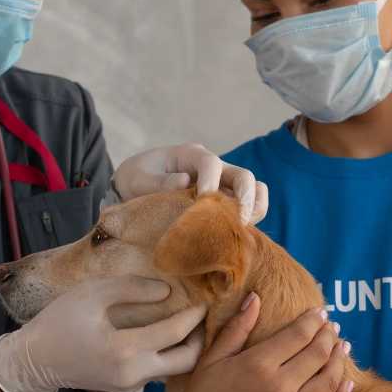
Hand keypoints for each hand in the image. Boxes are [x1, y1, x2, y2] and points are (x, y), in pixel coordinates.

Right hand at [0, 277, 206, 391]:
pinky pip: (154, 373)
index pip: (174, 332)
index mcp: (124, 350)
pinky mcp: (126, 391)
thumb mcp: (92, 294)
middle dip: (200, 339)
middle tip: (201, 319)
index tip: (204, 301)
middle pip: (186, 362)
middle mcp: (132, 375)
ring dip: (183, 349)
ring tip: (186, 325)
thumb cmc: (60, 322)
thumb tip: (167, 292)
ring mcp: (130, 387)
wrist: (34, 361)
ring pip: (171, 370)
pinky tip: (161, 338)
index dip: (194, 315)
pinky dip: (164, 356)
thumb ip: (131, 289)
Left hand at [112, 143, 268, 223]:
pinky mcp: (225, 203)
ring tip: (241, 230)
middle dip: (245, 197)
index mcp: (191, 155)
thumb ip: (156, 181)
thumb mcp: (136, 178)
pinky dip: (250, 220)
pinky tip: (235, 236)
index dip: (210, 182)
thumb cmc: (136, 179)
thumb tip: (184, 181)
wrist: (137, 188)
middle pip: (243, 176)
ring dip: (254, 209)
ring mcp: (223, 185)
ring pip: (254, 191)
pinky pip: (250, 208)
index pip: (211, 163)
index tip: (201, 202)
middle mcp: (214, 168)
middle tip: (237, 221)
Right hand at [156, 294, 352, 391]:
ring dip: (339, 361)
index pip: (298, 335)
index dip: (313, 320)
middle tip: (332, 327)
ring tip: (342, 348)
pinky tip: (347, 384)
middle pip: (318, 354)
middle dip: (328, 336)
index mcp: (258, 364)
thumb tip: (255, 297)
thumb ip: (236, 328)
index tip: (320, 313)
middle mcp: (279, 388)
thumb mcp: (212, 360)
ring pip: (329, 381)